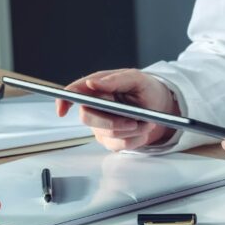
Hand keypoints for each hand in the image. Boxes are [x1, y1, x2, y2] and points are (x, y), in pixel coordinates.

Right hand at [55, 69, 179, 150]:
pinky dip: (134, 139)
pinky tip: (142, 130)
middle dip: (112, 122)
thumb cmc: (148, 89)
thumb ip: (115, 80)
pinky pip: (118, 145)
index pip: (73, 92)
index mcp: (97, 87)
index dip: (63, 101)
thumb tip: (93, 83)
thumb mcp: (137, 79)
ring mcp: (101, 124)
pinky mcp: (110, 140)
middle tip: (134, 121)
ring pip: (106, 134)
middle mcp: (96, 106)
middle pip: (88, 118)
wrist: (162, 108)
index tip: (62, 110)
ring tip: (146, 122)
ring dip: (131, 131)